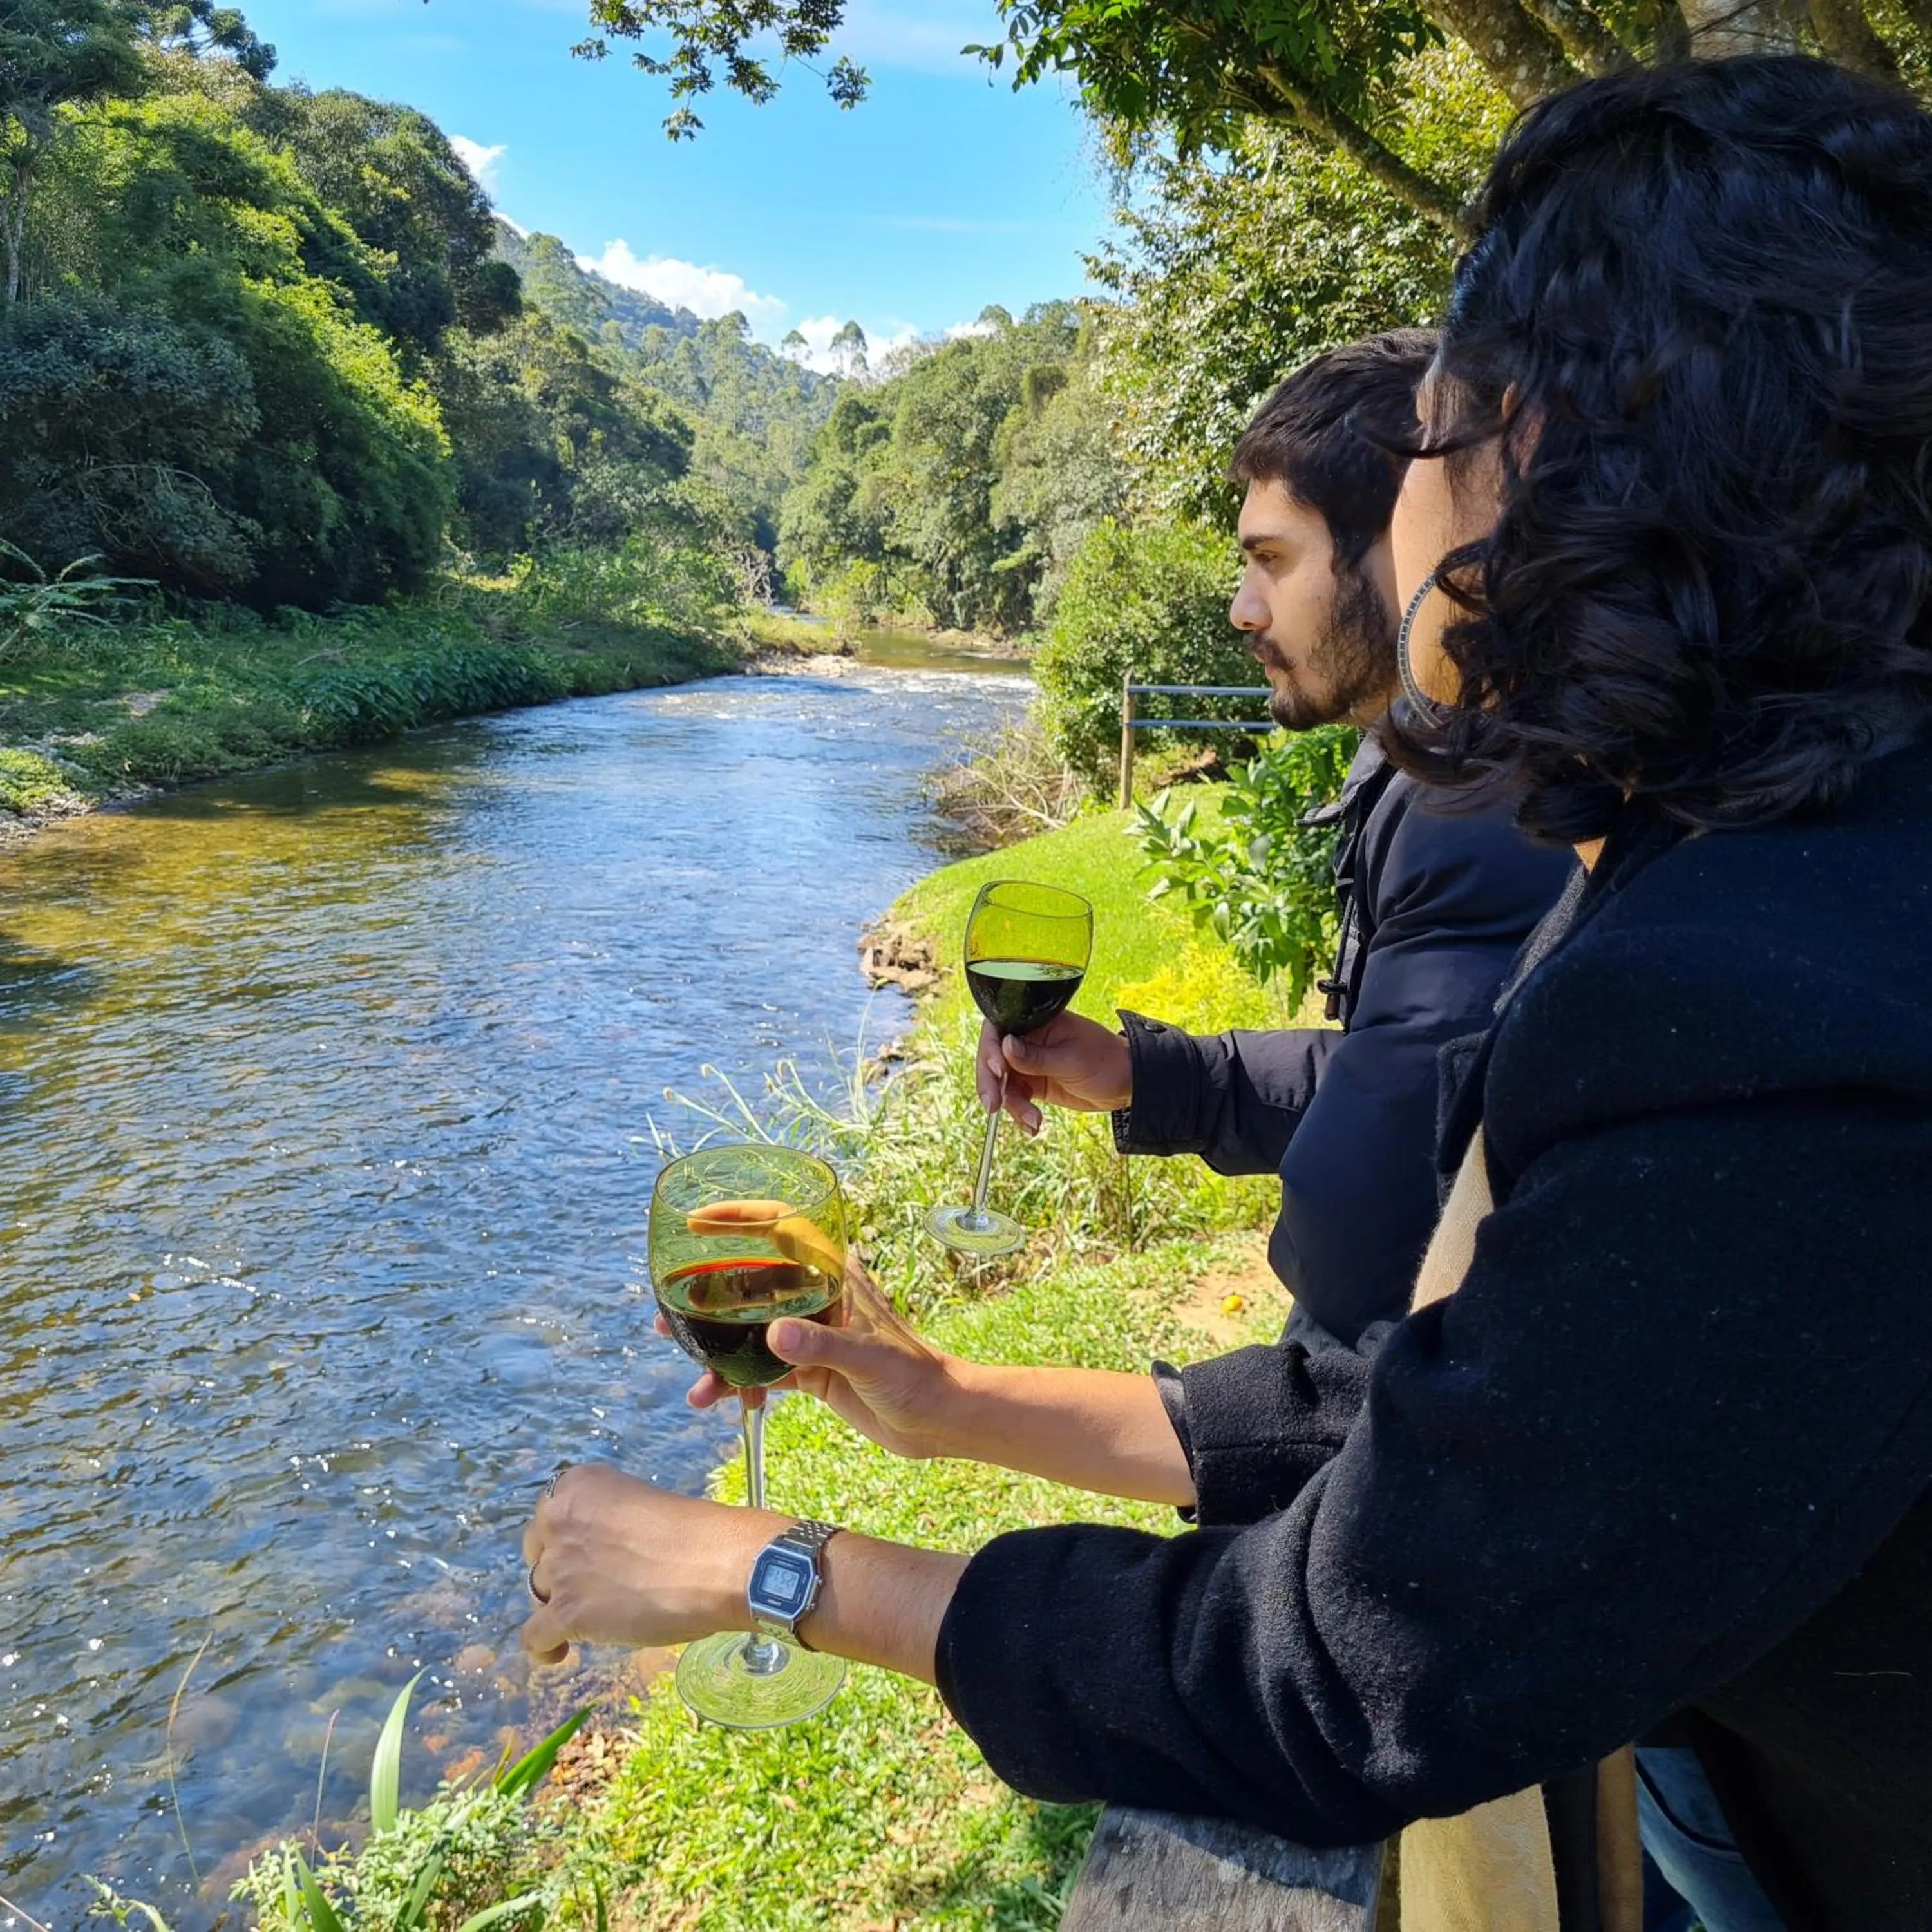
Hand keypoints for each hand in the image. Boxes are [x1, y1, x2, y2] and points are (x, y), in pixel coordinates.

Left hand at [520, 1464, 775, 1664]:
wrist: (713, 1563)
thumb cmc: (693, 1532)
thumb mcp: (641, 1504)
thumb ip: (609, 1522)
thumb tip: (603, 1554)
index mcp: (579, 1485)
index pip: (550, 1513)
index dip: (566, 1536)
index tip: (588, 1550)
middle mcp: (559, 1520)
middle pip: (536, 1550)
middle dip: (557, 1567)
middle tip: (591, 1581)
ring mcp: (560, 1567)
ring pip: (537, 1591)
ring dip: (559, 1603)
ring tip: (589, 1618)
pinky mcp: (566, 1611)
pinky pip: (533, 1636)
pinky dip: (544, 1647)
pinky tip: (560, 1651)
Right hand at [664, 1251, 961, 1460]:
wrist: (937, 1420)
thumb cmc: (916, 1377)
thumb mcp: (869, 1359)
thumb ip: (822, 1347)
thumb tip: (775, 1337)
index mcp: (833, 1275)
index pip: (783, 1228)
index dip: (741, 1218)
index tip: (698, 1223)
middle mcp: (817, 1298)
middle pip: (752, 1285)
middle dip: (709, 1301)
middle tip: (668, 1316)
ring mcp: (811, 1334)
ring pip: (750, 1333)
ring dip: (718, 1353)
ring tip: (694, 1383)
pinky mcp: (810, 1369)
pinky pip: (762, 1371)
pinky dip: (738, 1384)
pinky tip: (721, 1402)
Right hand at [975, 1011, 1131, 1131]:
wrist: (1128, 1084)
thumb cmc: (1106, 1061)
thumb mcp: (1072, 1060)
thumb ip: (1036, 1057)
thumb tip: (1005, 1045)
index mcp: (1036, 1022)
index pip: (999, 1029)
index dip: (991, 1049)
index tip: (998, 1071)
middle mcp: (1027, 1040)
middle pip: (993, 1058)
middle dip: (991, 1083)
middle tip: (993, 1105)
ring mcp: (1028, 1063)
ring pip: (1003, 1083)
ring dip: (1011, 1104)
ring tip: (1032, 1121)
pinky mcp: (1034, 1083)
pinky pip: (1015, 1098)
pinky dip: (1020, 1113)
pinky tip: (1033, 1125)